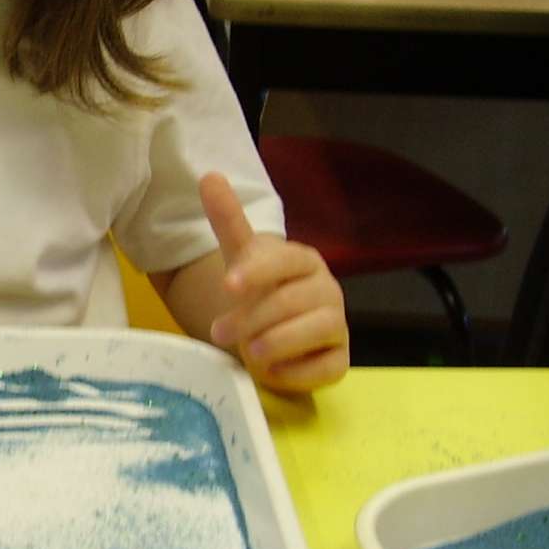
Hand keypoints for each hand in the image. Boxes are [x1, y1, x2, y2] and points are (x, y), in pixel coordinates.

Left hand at [201, 172, 348, 392]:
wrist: (274, 331)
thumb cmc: (259, 291)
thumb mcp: (240, 258)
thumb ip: (228, 220)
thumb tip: (209, 175)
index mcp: (303, 261)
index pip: (284, 260)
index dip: (256, 271)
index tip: (227, 285)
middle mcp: (327, 289)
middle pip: (294, 300)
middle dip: (254, 317)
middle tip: (219, 332)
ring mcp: (337, 324)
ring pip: (317, 330)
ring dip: (279, 342)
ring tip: (249, 353)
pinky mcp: (340, 360)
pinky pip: (326, 367)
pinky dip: (298, 372)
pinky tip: (272, 372)